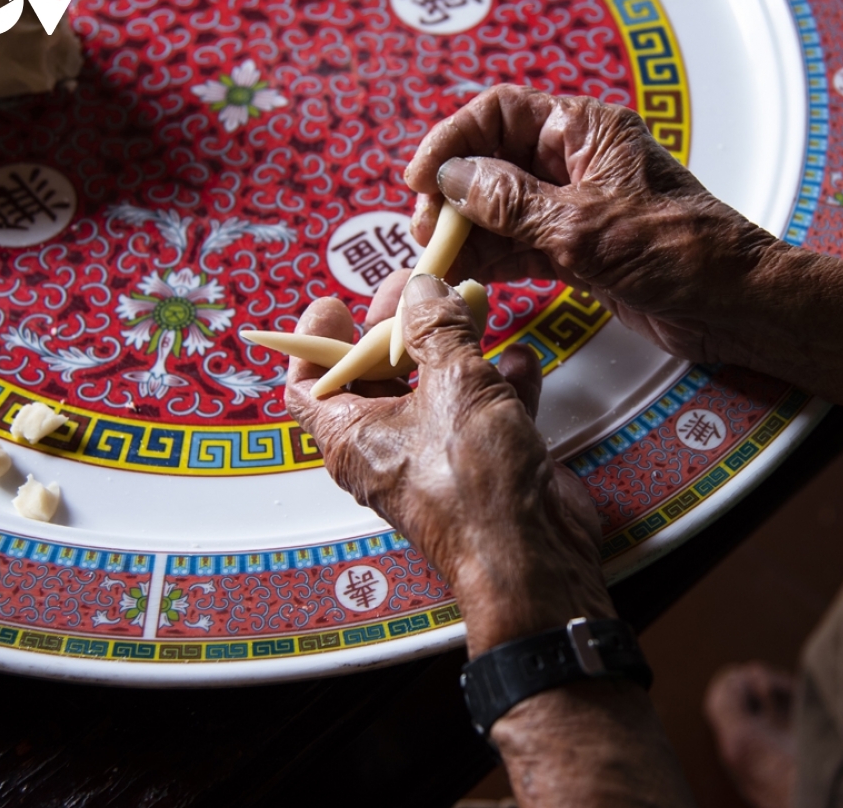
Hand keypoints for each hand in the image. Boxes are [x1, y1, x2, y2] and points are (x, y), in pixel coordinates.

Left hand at [285, 271, 614, 655]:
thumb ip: (437, 326)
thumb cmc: (475, 483)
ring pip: (434, 390)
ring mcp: (436, 459)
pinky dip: (499, 384)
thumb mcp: (453, 384)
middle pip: (376, 378)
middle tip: (413, 286)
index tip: (334, 305)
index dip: (314, 342)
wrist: (534, 557)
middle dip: (396, 328)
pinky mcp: (482, 465)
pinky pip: (482, 413)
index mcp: (353, 437)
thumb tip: (422, 287)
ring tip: (471, 304)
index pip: (308, 386)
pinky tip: (521, 358)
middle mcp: (387, 450)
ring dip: (453, 348)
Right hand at [404, 85, 783, 362]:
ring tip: (438, 259)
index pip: (500, 113)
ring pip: (502, 209)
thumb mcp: (584, 225)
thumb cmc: (678, 250)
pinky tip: (468, 275)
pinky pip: (521, 245)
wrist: (733, 304)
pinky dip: (493, 258)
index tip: (418, 178)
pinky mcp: (579, 250)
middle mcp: (576, 162)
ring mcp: (575, 208)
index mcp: (584, 131)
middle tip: (426, 231)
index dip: (452, 140)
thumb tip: (452, 179)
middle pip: (494, 162)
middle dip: (454, 194)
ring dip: (468, 232)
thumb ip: (512, 202)